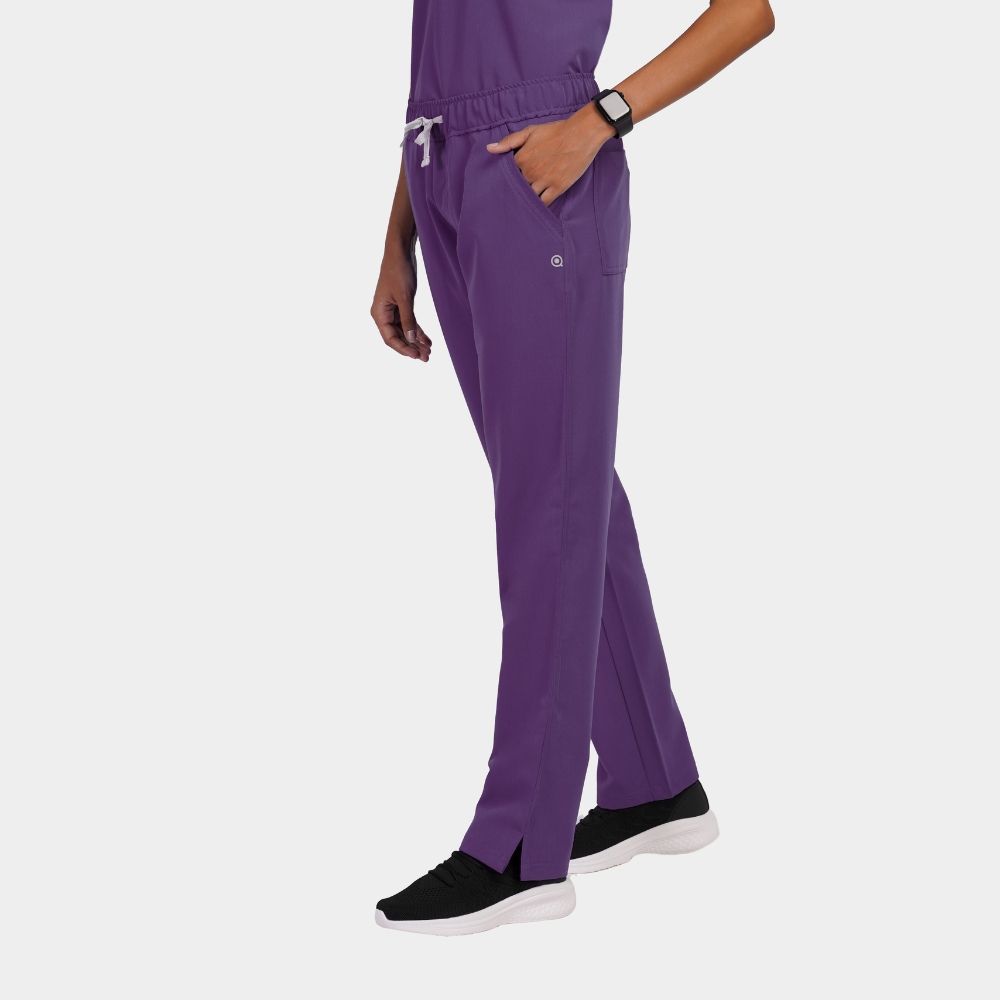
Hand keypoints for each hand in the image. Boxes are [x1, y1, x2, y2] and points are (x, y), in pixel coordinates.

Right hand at [370, 242, 431, 361]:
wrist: (400, 252)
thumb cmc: (398, 271)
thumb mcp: (405, 297)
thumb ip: (408, 319)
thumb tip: (411, 340)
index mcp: (379, 313)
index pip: (390, 338)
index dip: (403, 348)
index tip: (417, 355)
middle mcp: (383, 314)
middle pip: (397, 337)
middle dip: (411, 347)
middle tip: (426, 357)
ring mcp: (392, 310)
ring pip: (404, 331)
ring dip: (416, 341)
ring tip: (429, 351)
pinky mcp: (401, 305)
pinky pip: (409, 323)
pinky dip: (417, 331)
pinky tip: (427, 340)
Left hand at [486, 104, 614, 204]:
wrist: (581, 134)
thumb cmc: (556, 131)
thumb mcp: (530, 131)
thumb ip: (509, 141)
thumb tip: (489, 149)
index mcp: (521, 158)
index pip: (508, 174)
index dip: (509, 178)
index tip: (509, 182)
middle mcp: (530, 172)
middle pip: (518, 187)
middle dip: (517, 191)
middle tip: (514, 196)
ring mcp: (543, 181)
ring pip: (529, 196)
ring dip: (526, 200)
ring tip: (523, 205)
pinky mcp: (557, 188)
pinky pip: (544, 202)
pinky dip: (539, 205)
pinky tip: (536, 207)